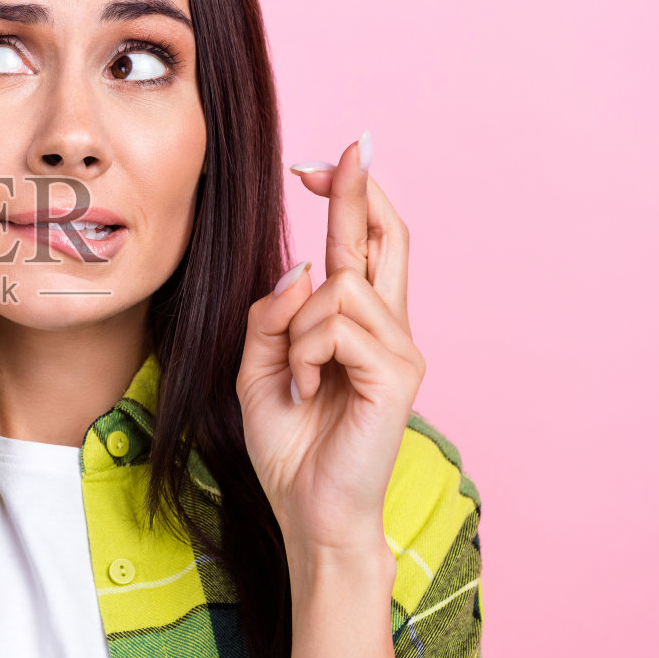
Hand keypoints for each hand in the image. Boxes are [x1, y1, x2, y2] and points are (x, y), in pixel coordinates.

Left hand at [235, 131, 425, 558]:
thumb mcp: (258, 368)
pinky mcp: (398, 373)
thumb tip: (304, 266)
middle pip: (387, 238)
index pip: (365, 247)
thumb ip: (272, 317)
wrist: (309, 511)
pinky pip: (334, 326)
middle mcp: (389, 329)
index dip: (352, 198)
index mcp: (358, 326)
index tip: (325, 161)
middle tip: (350, 146)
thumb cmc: (290, 446)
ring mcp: (400, 349)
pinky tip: (310, 390)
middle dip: (362, 190)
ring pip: (338, 288)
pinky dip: (306, 354)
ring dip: (297, 330)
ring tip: (299, 378)